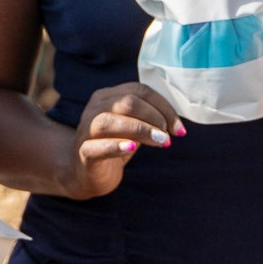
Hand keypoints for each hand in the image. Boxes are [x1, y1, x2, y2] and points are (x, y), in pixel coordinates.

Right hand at [67, 83, 181, 200]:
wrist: (85, 173)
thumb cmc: (114, 145)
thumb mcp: (133, 127)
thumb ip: (149, 119)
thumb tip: (175, 123)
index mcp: (107, 97)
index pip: (139, 90)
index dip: (163, 107)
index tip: (179, 128)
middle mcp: (95, 108)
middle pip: (126, 102)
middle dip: (154, 117)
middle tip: (168, 136)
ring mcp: (86, 131)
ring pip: (109, 121)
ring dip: (141, 130)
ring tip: (161, 142)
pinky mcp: (83, 153)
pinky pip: (97, 147)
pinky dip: (115, 146)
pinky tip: (131, 148)